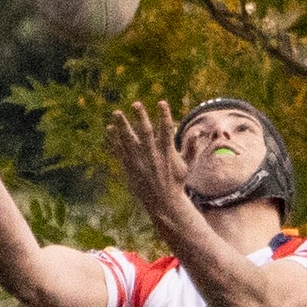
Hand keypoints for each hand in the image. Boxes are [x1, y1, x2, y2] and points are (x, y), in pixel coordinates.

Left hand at [106, 99, 191, 227]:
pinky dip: (115, 140)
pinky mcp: (130, 169)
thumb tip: (197, 131)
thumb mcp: (188, 165)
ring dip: (122, 126)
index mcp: (167, 153)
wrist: (163, 203)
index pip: (167, 130)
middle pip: (146, 133)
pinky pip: (121, 152)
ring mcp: (140, 163)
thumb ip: (192, 147)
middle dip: (141, 118)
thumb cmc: (177, 182)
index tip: (162, 102)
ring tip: (116, 113)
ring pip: (129, 141)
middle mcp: (153, 157)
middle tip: (136, 103)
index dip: (164, 115)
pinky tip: (110, 129)